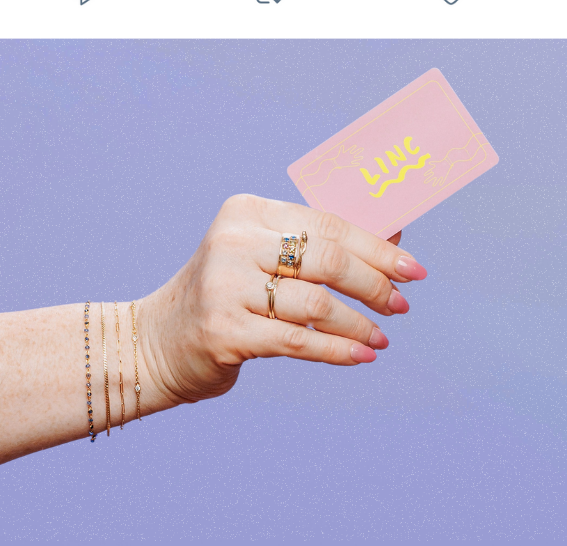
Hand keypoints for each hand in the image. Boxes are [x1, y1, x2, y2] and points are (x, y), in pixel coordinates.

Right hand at [136, 194, 427, 405]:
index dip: (376, 245)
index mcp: (247, 211)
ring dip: (358, 322)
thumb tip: (395, 235)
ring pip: (315, 302)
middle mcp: (234, 241)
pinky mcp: (224, 331)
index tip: (412, 267)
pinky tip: (361, 356)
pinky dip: (336, 349)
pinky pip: (297, 340)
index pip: (327, 223)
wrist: (154, 343)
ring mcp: (226, 286)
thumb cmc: (227, 296)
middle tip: (402, 304)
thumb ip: (319, 245)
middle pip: (326, 257)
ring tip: (380, 337)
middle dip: (373, 282)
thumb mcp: (264, 257)